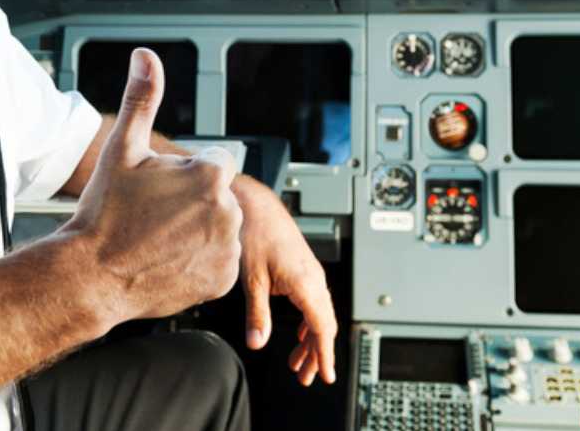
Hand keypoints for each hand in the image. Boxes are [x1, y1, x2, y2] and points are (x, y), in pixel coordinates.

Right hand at [65, 49, 243, 323]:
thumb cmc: (104, 213)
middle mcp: (228, 211)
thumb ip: (142, 98)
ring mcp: (228, 248)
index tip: (159, 190)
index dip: (185, 173)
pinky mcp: (224, 279)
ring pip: (219, 227)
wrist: (90, 276)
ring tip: (157, 239)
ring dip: (198, 230)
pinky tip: (167, 260)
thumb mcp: (122, 148)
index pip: (215, 161)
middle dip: (192, 201)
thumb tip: (145, 57)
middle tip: (153, 216)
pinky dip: (200, 261)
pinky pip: (220, 260)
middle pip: (218, 194)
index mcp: (209, 175)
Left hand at [235, 180, 337, 385]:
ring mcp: (310, 273)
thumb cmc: (255, 232)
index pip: (322, 328)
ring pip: (319, 314)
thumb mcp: (253, 278)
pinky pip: (313, 302)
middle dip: (317, 354)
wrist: (255, 203)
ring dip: (311, 340)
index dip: (325, 355)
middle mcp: (314, 278)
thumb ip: (257, 313)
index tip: (326, 375)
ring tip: (299, 363)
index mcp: (306, 283)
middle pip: (324, 325)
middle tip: (307, 377)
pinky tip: (300, 334)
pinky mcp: (303, 269)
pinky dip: (308, 323)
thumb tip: (257, 341)